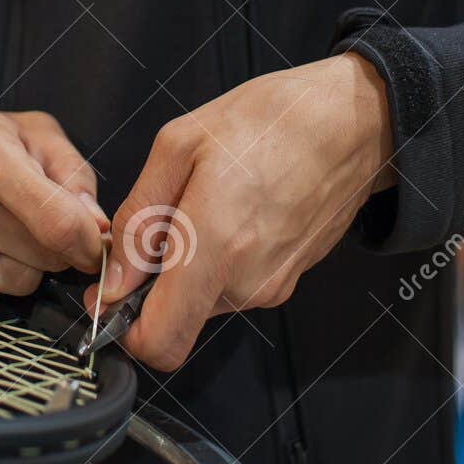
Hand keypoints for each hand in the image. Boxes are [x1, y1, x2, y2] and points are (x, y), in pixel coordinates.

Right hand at [0, 101, 107, 311]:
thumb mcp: (24, 130)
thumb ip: (72, 173)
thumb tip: (97, 230)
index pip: (57, 224)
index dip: (89, 243)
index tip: (94, 246)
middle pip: (40, 260)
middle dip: (50, 247)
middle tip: (26, 221)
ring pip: (13, 285)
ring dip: (16, 265)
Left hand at [84, 53, 394, 370]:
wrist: (350, 122)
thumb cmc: (270, 120)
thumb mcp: (179, 145)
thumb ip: (138, 218)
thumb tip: (114, 277)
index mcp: (215, 248)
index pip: (160, 342)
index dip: (124, 328)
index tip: (113, 291)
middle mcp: (247, 283)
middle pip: (176, 316)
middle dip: (155, 278)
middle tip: (164, 214)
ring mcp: (271, 286)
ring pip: (202, 298)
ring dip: (188, 262)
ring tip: (204, 200)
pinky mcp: (286, 280)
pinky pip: (232, 283)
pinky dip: (218, 257)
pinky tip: (231, 207)